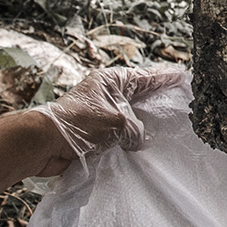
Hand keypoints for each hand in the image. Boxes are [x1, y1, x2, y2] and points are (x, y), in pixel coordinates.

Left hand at [32, 66, 184, 175]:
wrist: (44, 144)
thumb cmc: (79, 124)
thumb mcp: (117, 122)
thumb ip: (136, 130)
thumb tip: (137, 141)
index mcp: (110, 81)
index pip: (145, 77)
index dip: (165, 78)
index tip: (183, 78)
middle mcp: (105, 95)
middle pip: (139, 97)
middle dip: (157, 102)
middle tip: (180, 104)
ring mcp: (100, 115)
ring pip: (130, 118)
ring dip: (144, 126)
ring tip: (167, 129)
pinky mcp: (94, 134)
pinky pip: (120, 135)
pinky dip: (131, 140)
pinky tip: (144, 148)